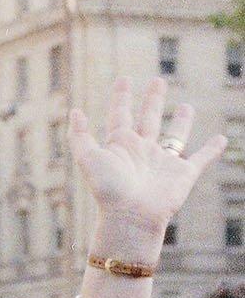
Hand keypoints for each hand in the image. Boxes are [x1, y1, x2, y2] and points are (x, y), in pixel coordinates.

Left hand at [69, 76, 225, 238]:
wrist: (130, 218)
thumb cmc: (108, 190)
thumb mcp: (88, 159)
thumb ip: (79, 136)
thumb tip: (74, 111)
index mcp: (120, 146)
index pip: (121, 114)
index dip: (121, 97)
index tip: (124, 79)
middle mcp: (142, 152)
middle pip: (149, 119)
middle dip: (153, 100)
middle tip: (158, 81)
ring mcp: (163, 163)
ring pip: (175, 137)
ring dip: (182, 122)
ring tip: (187, 106)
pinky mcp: (183, 175)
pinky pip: (200, 159)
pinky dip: (212, 150)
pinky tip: (222, 139)